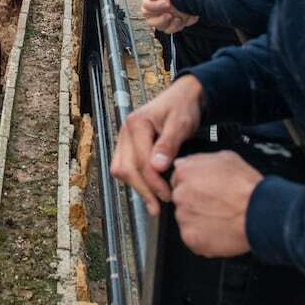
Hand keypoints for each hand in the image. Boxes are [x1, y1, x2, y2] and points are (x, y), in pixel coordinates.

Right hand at [110, 75, 203, 214]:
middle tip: (159, 206)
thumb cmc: (182, 108)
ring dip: (136, 187)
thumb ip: (168, 144)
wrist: (183, 98)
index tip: (168, 195)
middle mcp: (125, 132)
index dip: (153, 181)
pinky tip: (150, 191)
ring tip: (154, 203)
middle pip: (125, 168)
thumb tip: (158, 167)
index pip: (140, 160)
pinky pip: (124, 167)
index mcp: (136, 124)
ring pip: (121, 170)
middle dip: (142, 189)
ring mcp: (124, 140)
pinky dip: (135, 181)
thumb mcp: (180, 124)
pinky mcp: (128, 147)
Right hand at [141, 0, 198, 33]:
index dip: (153, 4)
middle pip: (149, 18)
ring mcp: (165, 18)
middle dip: (158, 14)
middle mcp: (157, 10)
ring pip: (158, 26)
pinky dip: (175, 26)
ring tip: (173, 16)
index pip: (146, 5)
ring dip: (164, 22)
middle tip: (168, 6)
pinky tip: (181, 19)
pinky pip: (170, 30)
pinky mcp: (174, 24)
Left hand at [171, 152, 261, 257]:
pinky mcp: (190, 237)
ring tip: (220, 218)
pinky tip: (219, 230)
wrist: (261, 214)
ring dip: (198, 219)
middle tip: (215, 205)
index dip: (193, 185)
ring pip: (186, 218)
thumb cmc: (247, 188)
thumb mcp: (226, 158)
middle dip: (194, 202)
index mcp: (185, 172)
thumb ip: (200, 160)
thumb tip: (191, 163)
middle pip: (181, 199)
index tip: (204, 191)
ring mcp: (184, 217)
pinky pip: (192, 237)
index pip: (179, 179)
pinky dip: (203, 237)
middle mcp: (180, 194)